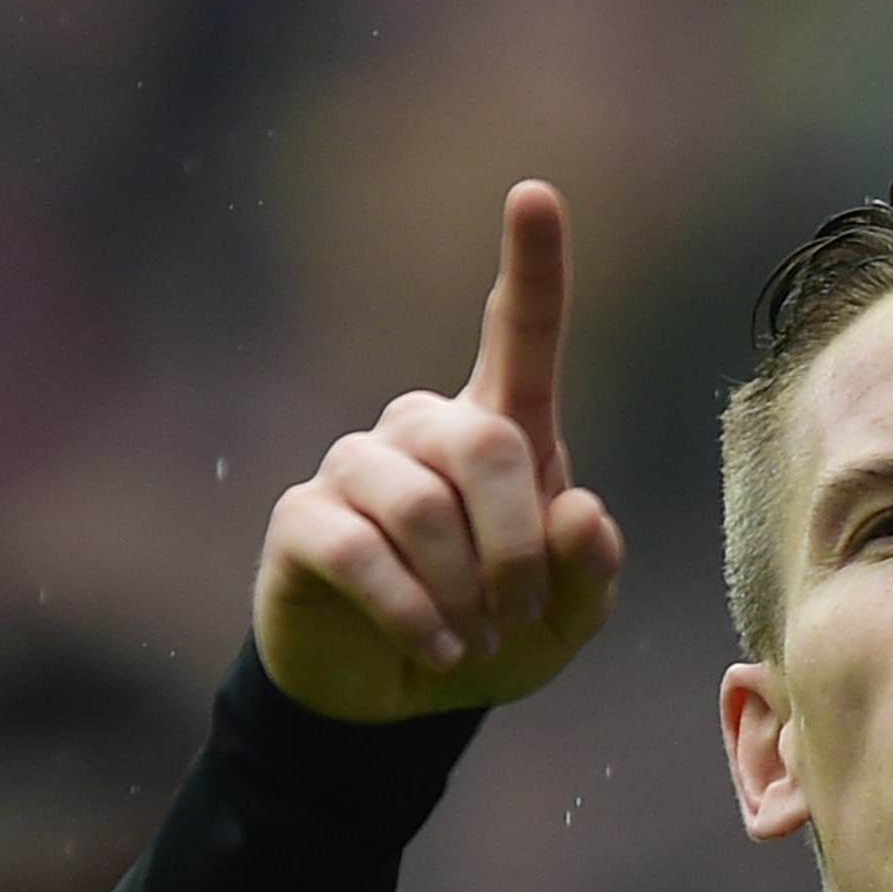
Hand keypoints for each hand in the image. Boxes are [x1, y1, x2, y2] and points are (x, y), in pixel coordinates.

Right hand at [255, 180, 625, 722]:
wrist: (391, 698)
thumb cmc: (487, 636)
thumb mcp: (562, 622)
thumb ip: (588, 570)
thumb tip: (577, 509)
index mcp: (499, 431)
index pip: (519, 334)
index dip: (532, 266)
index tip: (535, 193)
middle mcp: (424, 430)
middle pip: (487, 446)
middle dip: (518, 544)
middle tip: (519, 615)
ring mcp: (357, 467)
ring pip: (425, 507)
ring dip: (465, 590)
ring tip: (475, 640)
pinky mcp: (305, 520)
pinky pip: (363, 551)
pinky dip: (413, 611)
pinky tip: (438, 649)